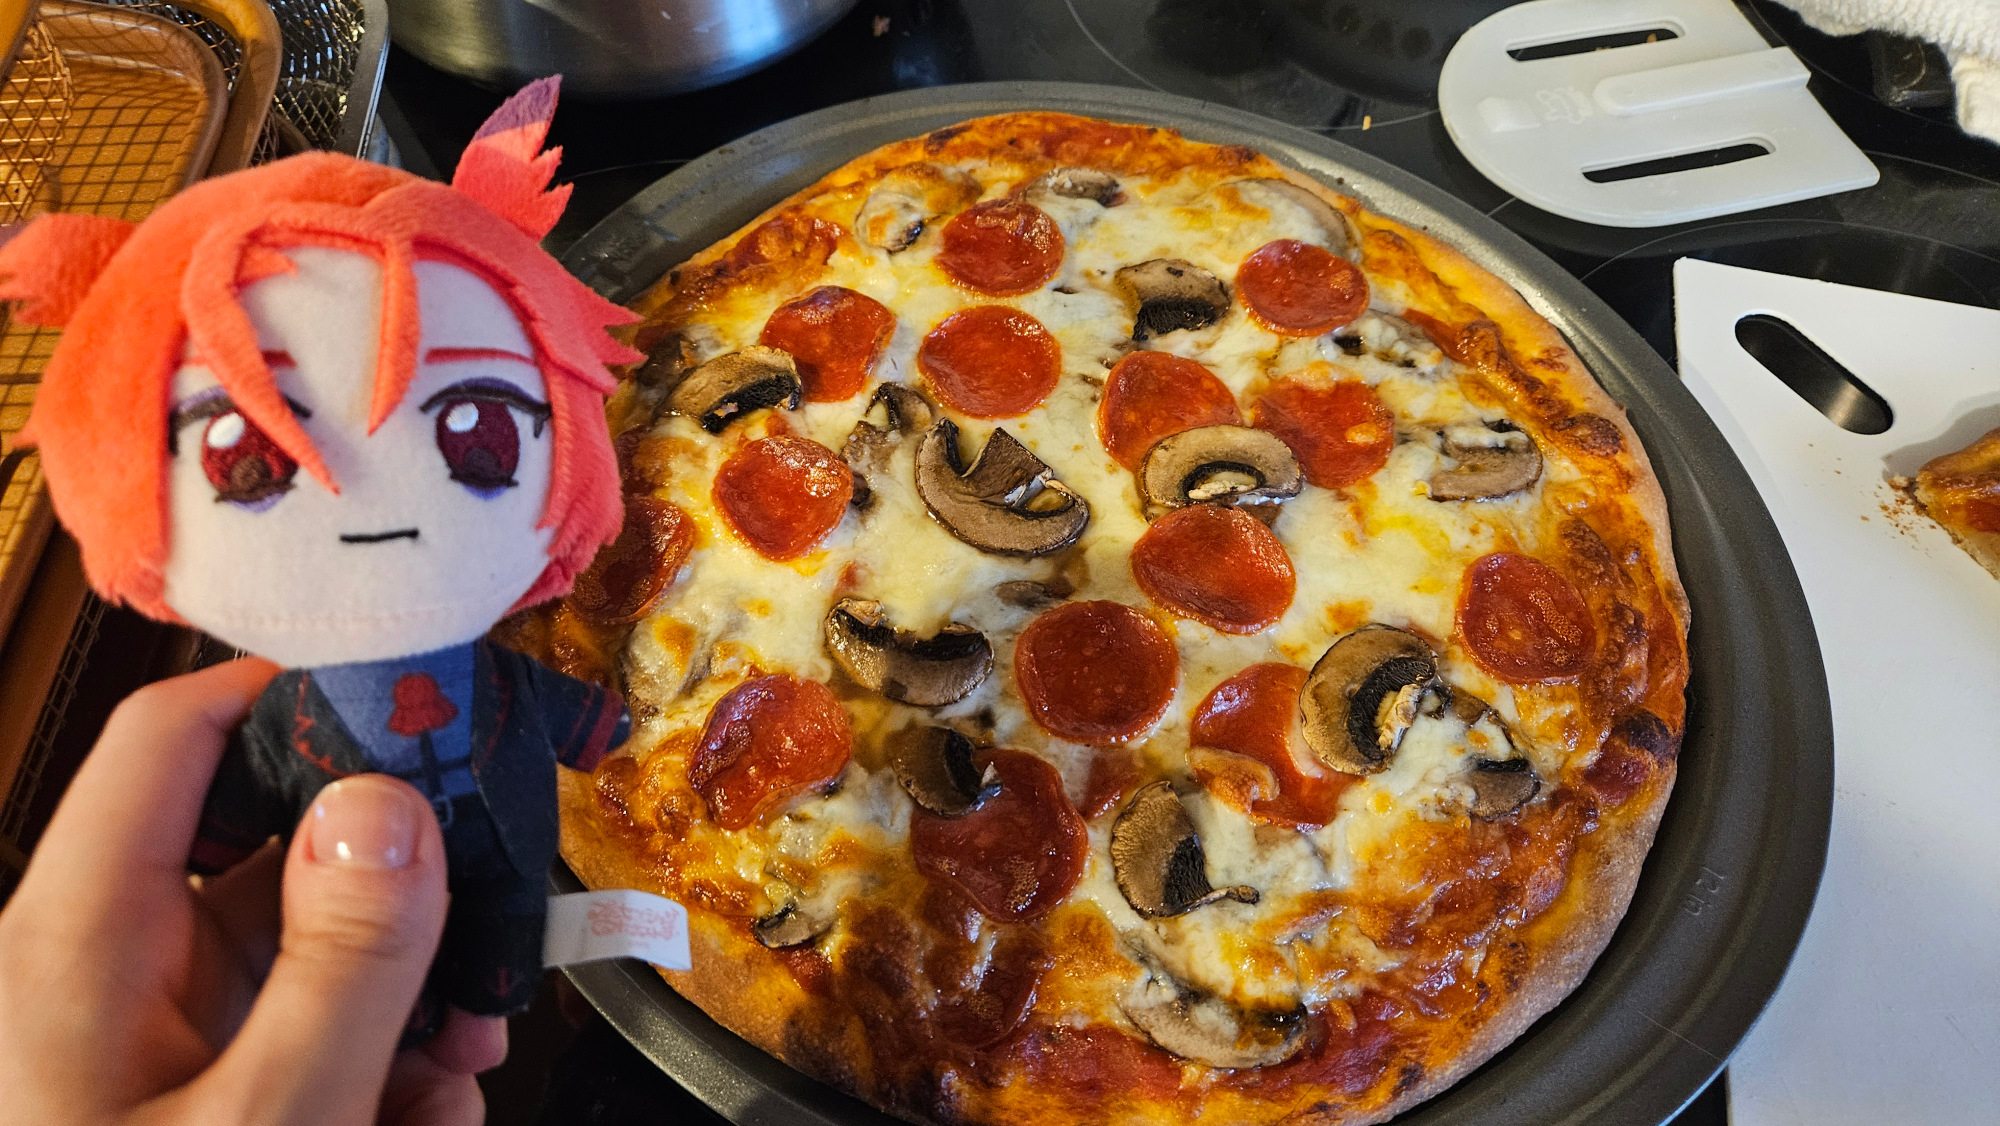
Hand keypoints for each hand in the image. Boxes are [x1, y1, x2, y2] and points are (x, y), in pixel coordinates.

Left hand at [0, 658, 507, 1124]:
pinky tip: (417, 1117)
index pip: (170, 735)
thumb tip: (391, 810)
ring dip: (413, 1009)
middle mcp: (106, 969)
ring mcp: (152, 1035)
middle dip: (406, 899)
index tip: (419, 698)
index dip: (290, 692)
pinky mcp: (194, 1090)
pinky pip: (308, 1038)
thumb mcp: (271, 1119)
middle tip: (490, 942)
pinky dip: (383, 1075)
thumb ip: (345, 962)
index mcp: (77, 944)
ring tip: (456, 1080)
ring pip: (315, 956)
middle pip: (279, 854)